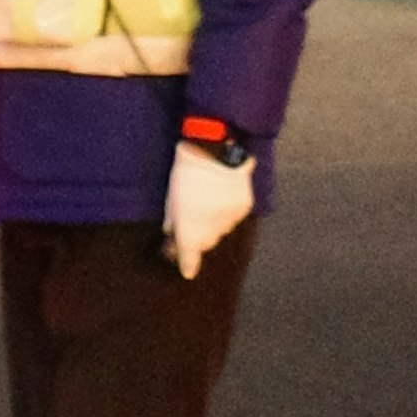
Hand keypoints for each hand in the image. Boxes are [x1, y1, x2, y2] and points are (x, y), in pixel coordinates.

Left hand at [164, 139, 256, 279]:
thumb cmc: (186, 169)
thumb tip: (172, 234)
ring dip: (214, 222)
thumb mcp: (171, 196)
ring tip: (208, 200)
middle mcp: (211, 232)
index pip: (189, 260)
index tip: (186, 270)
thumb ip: (172, 221)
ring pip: (221, 230)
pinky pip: (234, 217)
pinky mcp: (244, 208)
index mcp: (190, 231)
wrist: (215, 147)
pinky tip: (222, 195)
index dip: (187, 265)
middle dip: (199, 236)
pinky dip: (227, 211)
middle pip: (206, 244)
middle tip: (193, 220)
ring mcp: (230, 220)